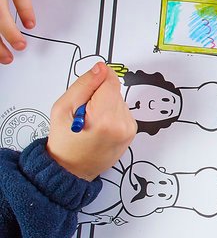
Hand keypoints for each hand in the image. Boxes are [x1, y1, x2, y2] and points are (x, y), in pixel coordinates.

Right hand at [45, 63, 136, 181]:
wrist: (72, 168)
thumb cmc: (65, 141)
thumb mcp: (63, 108)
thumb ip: (84, 85)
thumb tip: (101, 69)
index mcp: (103, 118)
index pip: (111, 81)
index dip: (98, 78)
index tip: (89, 85)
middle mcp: (121, 124)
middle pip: (115, 91)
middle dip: (99, 94)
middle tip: (84, 110)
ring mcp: (129, 129)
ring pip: (119, 100)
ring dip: (106, 105)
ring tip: (91, 120)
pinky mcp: (132, 132)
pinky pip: (123, 111)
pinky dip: (111, 114)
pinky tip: (99, 126)